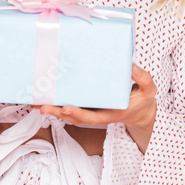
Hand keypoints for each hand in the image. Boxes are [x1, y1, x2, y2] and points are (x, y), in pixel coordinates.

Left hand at [39, 64, 157, 152]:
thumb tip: (131, 67)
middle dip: (57, 112)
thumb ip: (143, 79)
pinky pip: (71, 105)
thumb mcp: (149, 90)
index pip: (92, 117)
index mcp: (111, 113)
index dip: (78, 113)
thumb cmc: (143, 100)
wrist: (140, 110)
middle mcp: (97, 114)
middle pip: (74, 117)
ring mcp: (91, 110)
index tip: (66, 107)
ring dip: (52, 109)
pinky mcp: (88, 105)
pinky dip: (57, 103)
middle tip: (42, 106)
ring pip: (69, 113)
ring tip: (35, 102)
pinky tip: (44, 96)